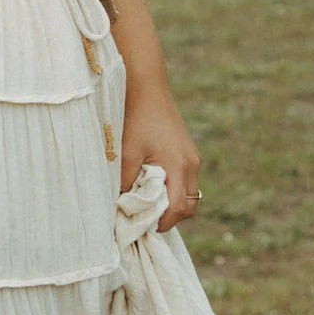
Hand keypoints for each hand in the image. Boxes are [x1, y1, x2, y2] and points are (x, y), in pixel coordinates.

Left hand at [120, 85, 200, 229]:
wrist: (146, 87)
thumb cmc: (135, 118)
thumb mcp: (126, 153)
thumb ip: (124, 183)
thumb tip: (121, 208)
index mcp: (180, 166)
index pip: (179, 208)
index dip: (163, 223)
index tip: (144, 227)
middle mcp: (191, 163)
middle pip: (189, 205)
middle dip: (170, 216)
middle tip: (146, 218)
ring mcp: (192, 156)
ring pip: (188, 192)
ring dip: (171, 201)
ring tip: (146, 199)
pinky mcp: (187, 150)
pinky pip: (185, 178)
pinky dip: (172, 187)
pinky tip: (150, 181)